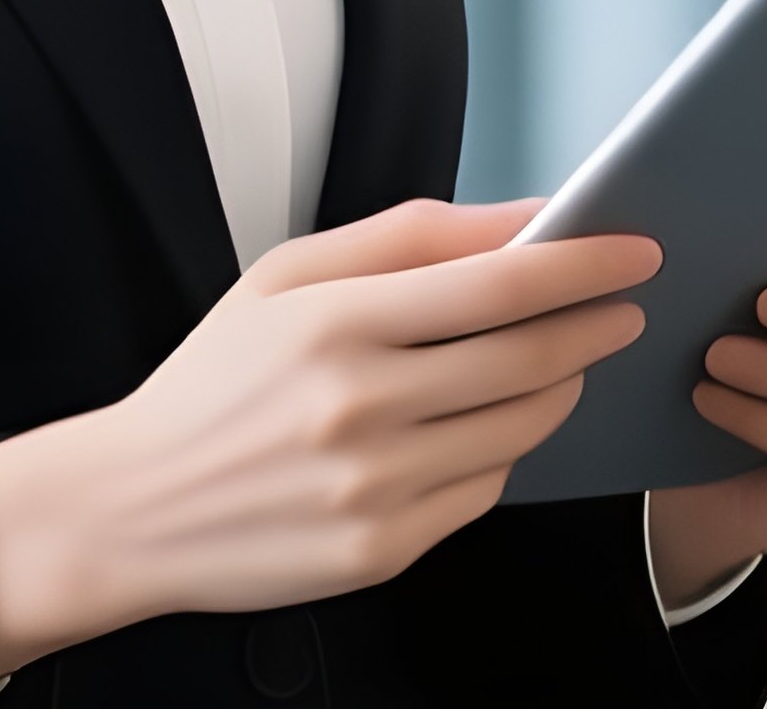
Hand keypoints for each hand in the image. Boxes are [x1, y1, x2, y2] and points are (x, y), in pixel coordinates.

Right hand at [0, 197, 659, 683]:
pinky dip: (506, 449)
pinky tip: (490, 422)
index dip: (587, 263)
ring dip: (564, 383)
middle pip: (530, 357)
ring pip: (523, 427)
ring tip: (564, 355)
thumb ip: (418, 235)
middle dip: (598, 321)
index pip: (503, 285)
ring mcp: (372, 489)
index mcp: (338, 323)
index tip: (638, 246)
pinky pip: (486, 490)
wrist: (128, 508)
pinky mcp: (379, 552)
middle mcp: (359, 409)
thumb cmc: (220, 377)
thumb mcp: (295, 274)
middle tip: (628, 300)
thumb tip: (529, 214)